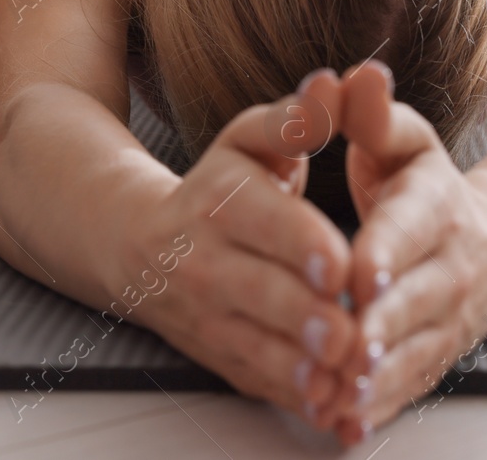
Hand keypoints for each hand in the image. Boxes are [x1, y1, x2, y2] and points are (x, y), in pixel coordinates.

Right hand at [118, 70, 360, 428]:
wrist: (138, 245)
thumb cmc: (219, 186)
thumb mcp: (250, 142)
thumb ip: (298, 118)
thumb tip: (336, 82)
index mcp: (222, 202)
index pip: (267, 223)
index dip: (304, 243)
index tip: (339, 263)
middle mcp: (208, 262)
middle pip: (262, 293)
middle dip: (305, 316)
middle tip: (349, 333)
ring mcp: (210, 315)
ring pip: (258, 347)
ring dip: (302, 367)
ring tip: (345, 374)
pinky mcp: (220, 355)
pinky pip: (258, 381)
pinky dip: (294, 396)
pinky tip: (331, 404)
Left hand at [326, 61, 486, 444]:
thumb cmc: (426, 184)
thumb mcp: (404, 140)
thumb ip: (373, 113)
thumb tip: (357, 74)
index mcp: (436, 206)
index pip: (412, 227)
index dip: (387, 248)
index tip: (360, 271)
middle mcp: (450, 266)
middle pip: (417, 300)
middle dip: (382, 326)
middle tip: (345, 347)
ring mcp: (448, 316)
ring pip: (416, 353)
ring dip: (379, 380)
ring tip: (338, 398)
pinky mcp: (439, 354)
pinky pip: (412, 387)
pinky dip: (380, 411)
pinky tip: (345, 430)